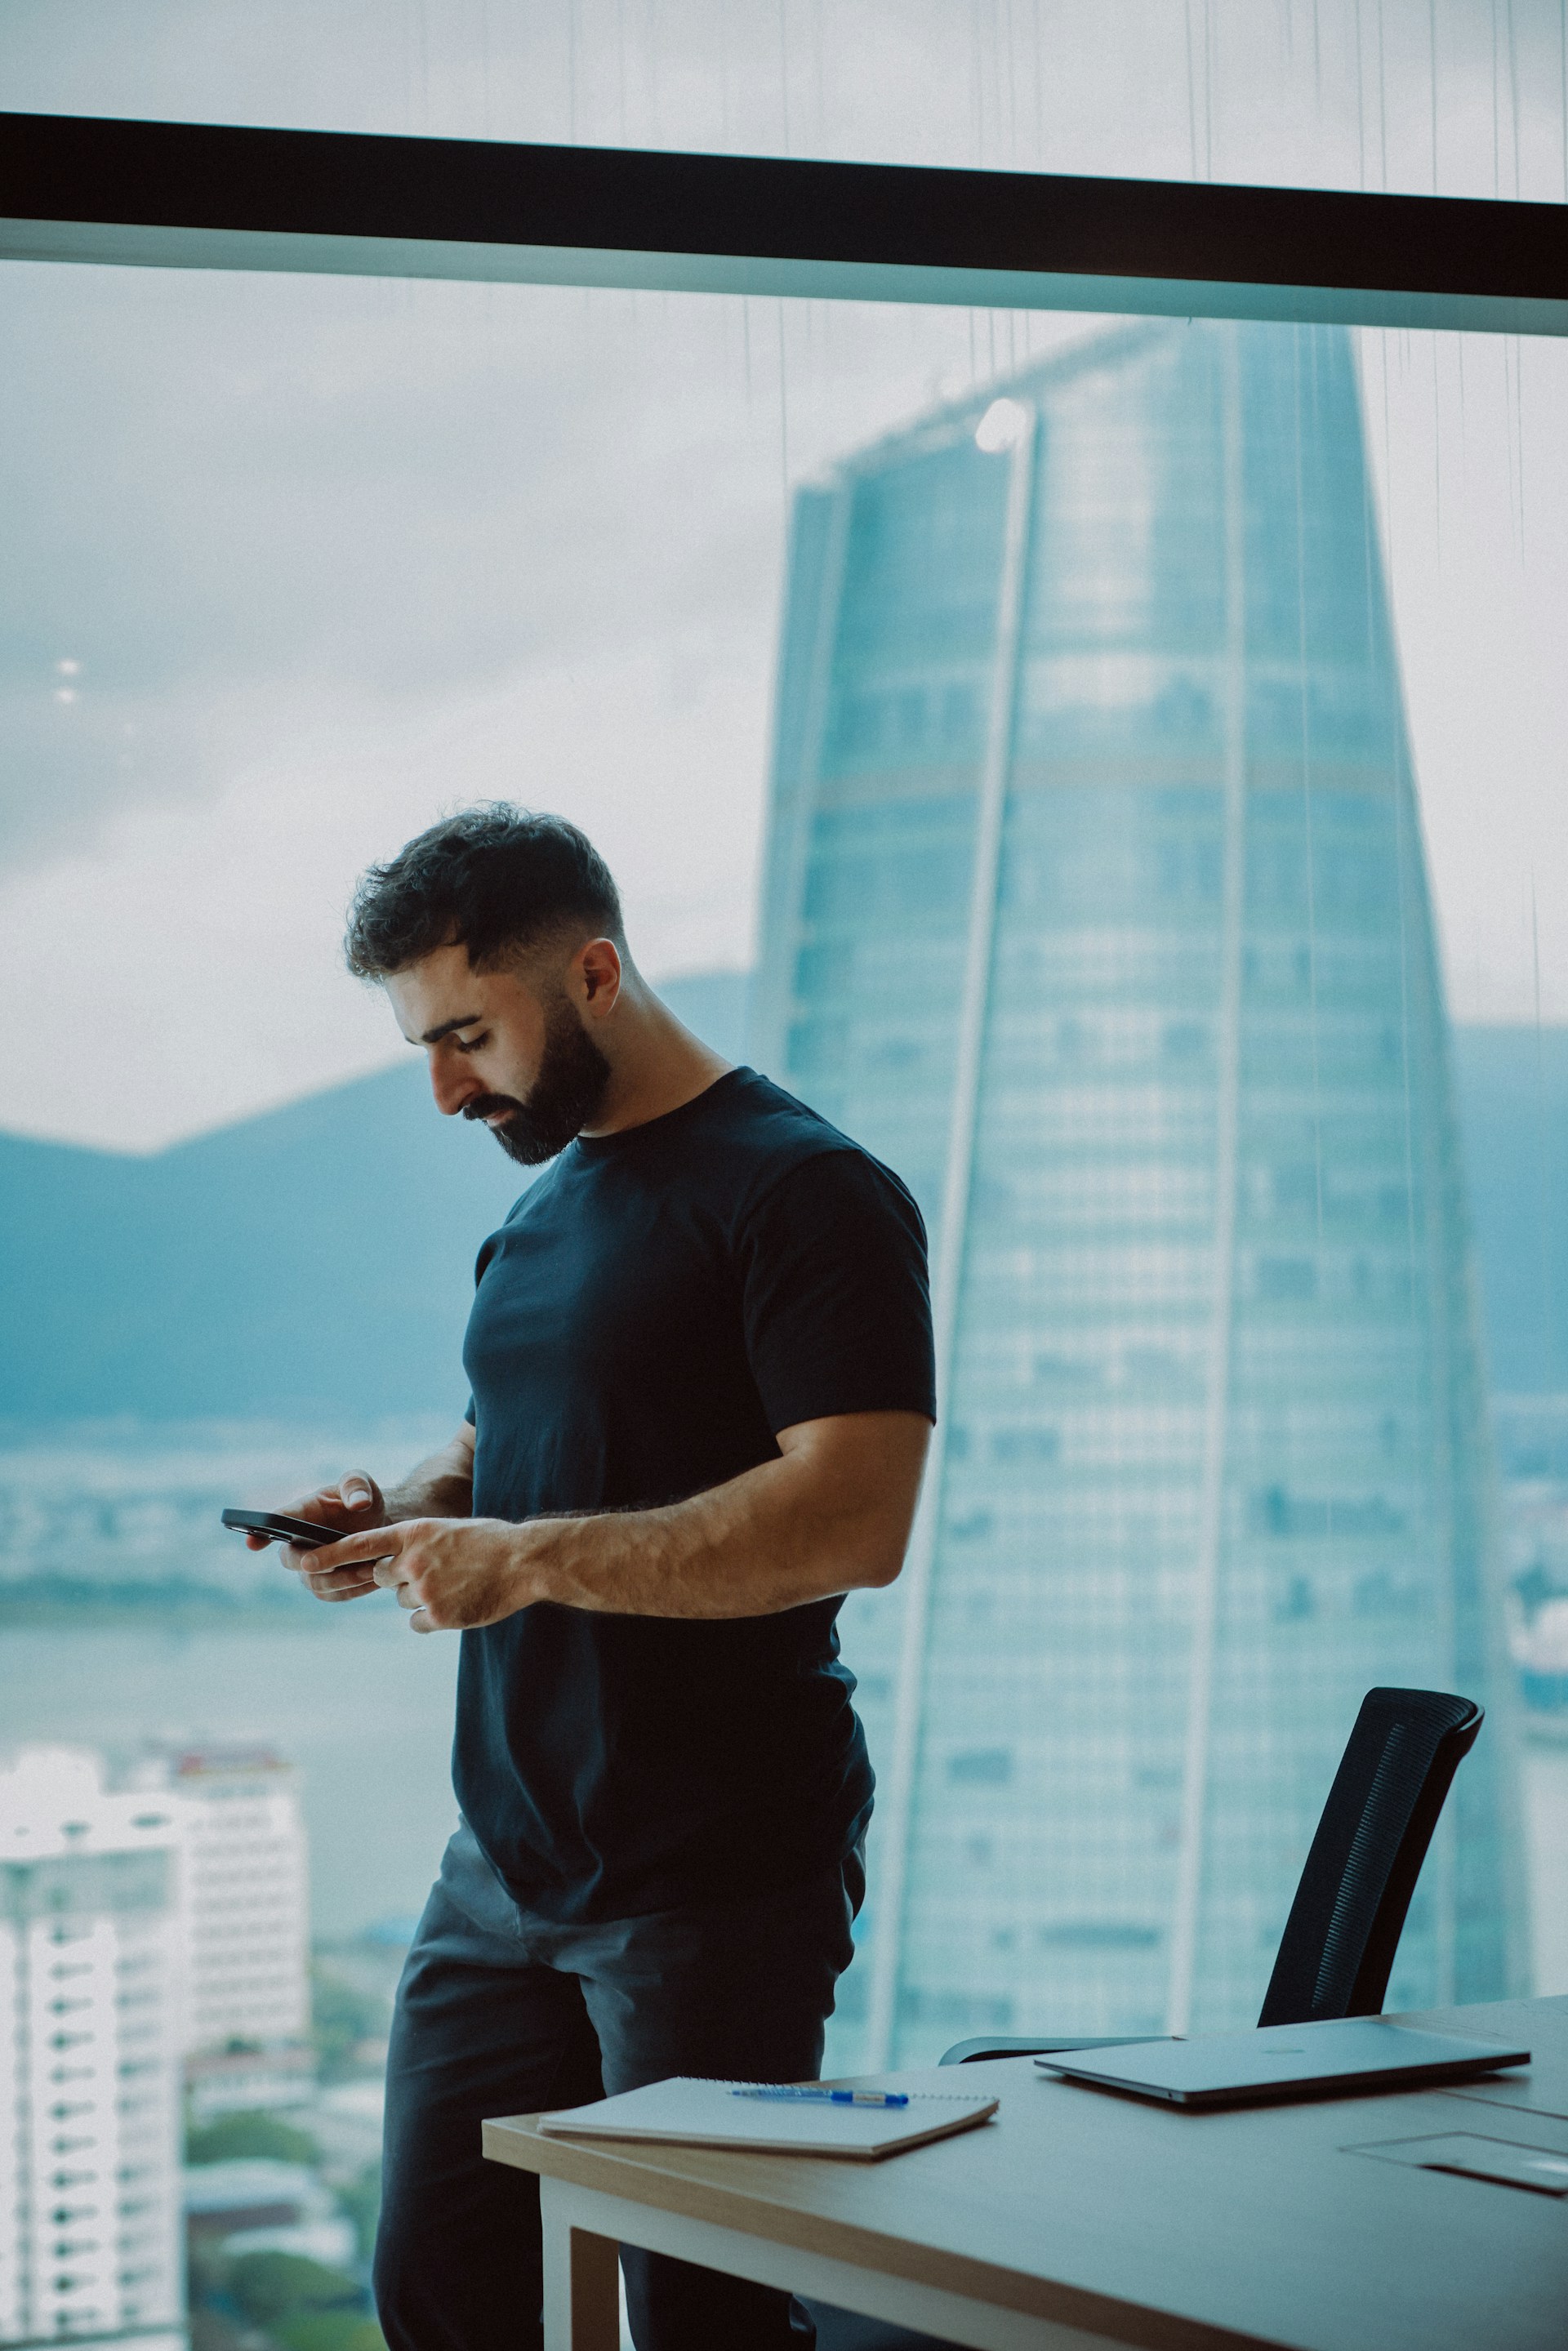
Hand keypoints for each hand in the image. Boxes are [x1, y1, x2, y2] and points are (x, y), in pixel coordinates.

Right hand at [245, 1471, 387, 1604]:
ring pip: (314, 1582)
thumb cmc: (363, 1500)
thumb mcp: (362, 1484)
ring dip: (340, 1579)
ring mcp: (311, 1567)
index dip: (259, 1533)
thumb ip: (356, 1486)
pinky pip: (334, 1595)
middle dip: (310, 1562)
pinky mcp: (329, 1586)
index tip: (252, 1543)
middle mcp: (298, 1543)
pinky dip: (354, 1589)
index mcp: (300, 1513)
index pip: (274, 1522)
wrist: (382, 1524)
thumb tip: (358, 1503)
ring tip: (369, 1569)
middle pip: (290, 1559)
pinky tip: (375, 1579)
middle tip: (336, 1560)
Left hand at [307, 1516, 535, 1631]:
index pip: (360, 1545)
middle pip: (381, 1576)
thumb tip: (393, 1570)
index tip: (302, 1563)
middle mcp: (413, 1560)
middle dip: (398, 1576)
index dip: (328, 1554)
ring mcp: (424, 1590)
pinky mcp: (437, 1615)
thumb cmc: (490, 1541)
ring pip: (403, 1599)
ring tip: (457, 1583)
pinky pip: (418, 1622)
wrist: (524, 1561)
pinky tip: (459, 1603)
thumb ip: (417, 1546)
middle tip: (434, 1570)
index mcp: (414, 1532)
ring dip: (422, 1596)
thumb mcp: (448, 1530)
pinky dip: (434, 1618)